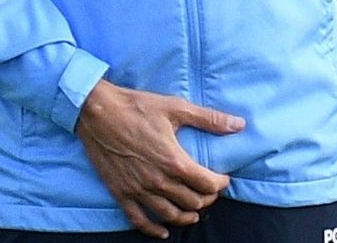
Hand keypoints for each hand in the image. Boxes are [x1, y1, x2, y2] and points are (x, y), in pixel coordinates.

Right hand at [74, 79, 245, 238]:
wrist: (97, 112)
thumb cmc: (137, 107)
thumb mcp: (175, 108)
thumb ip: (209, 119)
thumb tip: (239, 124)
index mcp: (174, 161)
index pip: (207, 184)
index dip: (220, 184)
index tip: (223, 179)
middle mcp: (158, 181)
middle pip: (192, 202)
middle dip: (206, 199)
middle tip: (209, 192)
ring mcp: (138, 190)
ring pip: (170, 215)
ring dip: (186, 217)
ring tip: (194, 212)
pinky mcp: (121, 194)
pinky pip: (139, 221)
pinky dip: (154, 230)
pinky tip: (164, 231)